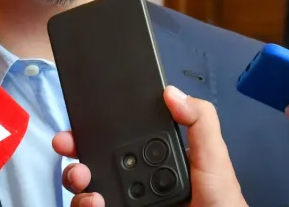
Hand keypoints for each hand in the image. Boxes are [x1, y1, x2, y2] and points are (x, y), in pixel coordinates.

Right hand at [52, 86, 246, 206]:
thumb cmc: (220, 201)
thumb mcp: (213, 156)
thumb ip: (199, 122)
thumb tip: (172, 92)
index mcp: (153, 157)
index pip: (117, 138)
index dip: (94, 129)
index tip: (78, 124)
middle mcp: (135, 180)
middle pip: (93, 161)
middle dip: (74, 152)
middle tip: (68, 146)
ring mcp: (126, 202)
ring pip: (86, 188)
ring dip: (75, 179)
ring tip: (83, 179)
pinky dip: (85, 205)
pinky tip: (95, 202)